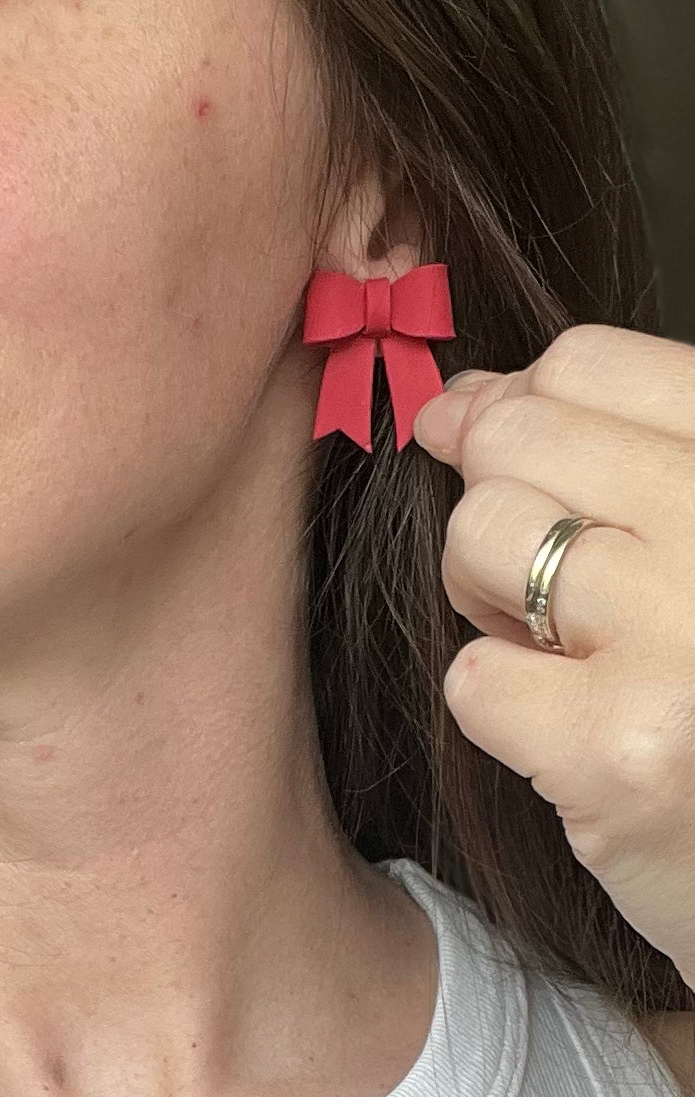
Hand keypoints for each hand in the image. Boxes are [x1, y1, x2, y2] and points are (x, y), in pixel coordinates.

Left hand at [411, 323, 694, 984]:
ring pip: (478, 535)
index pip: (586, 361)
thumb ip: (599, 444)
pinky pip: (472, 676)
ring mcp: (689, 641)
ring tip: (564, 649)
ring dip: (488, 597)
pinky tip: (569, 732)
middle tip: (552, 578)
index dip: (521, 408)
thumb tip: (458, 397)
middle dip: (499, 501)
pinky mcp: (624, 757)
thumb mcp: (692, 533)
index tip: (516, 459)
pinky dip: (501, 706)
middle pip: (514, 436)